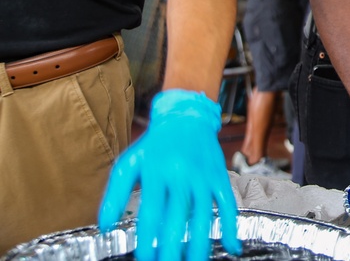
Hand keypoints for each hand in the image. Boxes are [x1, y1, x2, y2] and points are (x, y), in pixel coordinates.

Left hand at [99, 90, 239, 260]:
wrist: (187, 117)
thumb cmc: (154, 145)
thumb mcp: (129, 163)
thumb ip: (115, 195)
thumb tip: (104, 226)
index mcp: (157, 172)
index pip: (151, 212)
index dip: (148, 239)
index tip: (144, 258)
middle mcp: (182, 175)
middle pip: (179, 217)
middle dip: (174, 247)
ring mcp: (204, 177)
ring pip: (205, 214)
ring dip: (201, 243)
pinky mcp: (220, 178)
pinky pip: (229, 205)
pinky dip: (231, 227)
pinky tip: (232, 248)